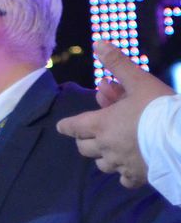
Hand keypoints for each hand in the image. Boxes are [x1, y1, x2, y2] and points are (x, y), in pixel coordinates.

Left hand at [56, 41, 172, 187]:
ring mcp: (120, 164)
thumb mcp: (140, 81)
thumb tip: (98, 42)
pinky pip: (124, 179)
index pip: (72, 127)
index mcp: (100, 124)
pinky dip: (124, 174)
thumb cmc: (160, 107)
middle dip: (85, 139)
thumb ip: (118, 64)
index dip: (67, 126)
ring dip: (104, 156)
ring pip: (102, 164)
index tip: (63, 126)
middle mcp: (105, 147)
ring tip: (114, 148)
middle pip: (84, 147)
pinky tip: (131, 168)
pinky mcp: (137, 176)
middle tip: (93, 134)